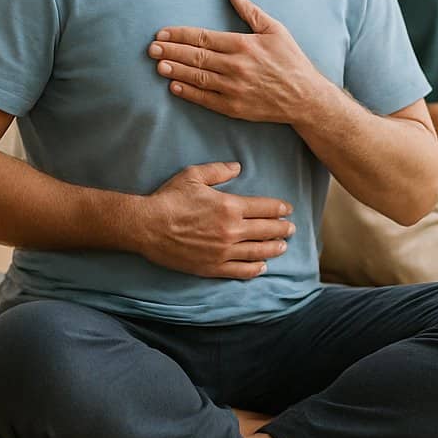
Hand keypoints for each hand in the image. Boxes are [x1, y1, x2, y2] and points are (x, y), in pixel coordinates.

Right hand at [134, 162, 295, 278]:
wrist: (147, 226)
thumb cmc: (169, 199)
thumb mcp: (193, 176)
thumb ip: (219, 170)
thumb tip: (238, 167)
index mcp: (230, 206)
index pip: (265, 208)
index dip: (280, 208)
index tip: (287, 209)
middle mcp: (232, 230)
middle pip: (267, 230)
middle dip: (282, 229)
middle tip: (291, 229)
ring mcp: (224, 251)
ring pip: (258, 251)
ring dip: (274, 248)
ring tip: (282, 247)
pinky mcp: (213, 267)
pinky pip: (241, 270)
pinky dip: (255, 269)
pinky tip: (262, 266)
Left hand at [151, 0, 329, 123]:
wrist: (305, 98)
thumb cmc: (291, 60)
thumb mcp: (274, 29)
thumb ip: (248, 9)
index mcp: (243, 45)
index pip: (203, 38)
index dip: (179, 35)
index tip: (161, 33)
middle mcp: (236, 66)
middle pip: (196, 57)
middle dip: (171, 51)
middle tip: (151, 48)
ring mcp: (234, 88)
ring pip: (198, 77)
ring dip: (175, 70)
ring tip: (157, 65)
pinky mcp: (234, 107)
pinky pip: (206, 99)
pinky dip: (188, 92)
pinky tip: (173, 86)